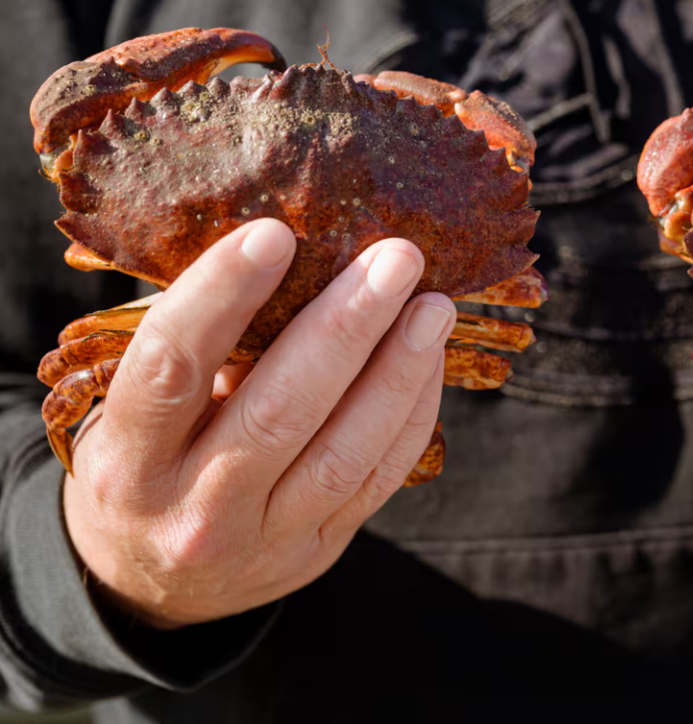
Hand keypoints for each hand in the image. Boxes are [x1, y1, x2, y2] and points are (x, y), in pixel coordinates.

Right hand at [63, 219, 455, 627]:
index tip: (275, 234)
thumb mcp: (133, 416)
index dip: (221, 297)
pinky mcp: (320, 549)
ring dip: (399, 370)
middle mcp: (195, 509)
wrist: (151, 586)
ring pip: (345, 453)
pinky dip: (412, 413)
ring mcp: (266, 541)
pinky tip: (429, 357)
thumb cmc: (145, 465)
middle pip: (280, 412)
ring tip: (434, 306)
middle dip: (346, 326)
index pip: (171, 370)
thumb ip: (195, 354)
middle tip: (396, 258)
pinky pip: (379, 478)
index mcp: (129, 461)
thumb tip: (287, 254)